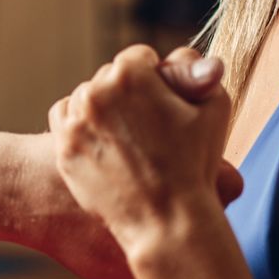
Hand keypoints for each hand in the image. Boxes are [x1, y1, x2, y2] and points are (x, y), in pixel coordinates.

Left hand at [49, 46, 239, 252]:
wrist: (167, 221)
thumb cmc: (195, 165)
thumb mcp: (214, 109)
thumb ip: (201, 73)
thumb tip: (202, 58)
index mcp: (130, 74)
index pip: (139, 57)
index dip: (156, 80)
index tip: (164, 103)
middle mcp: (96, 91)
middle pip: (110, 77)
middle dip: (128, 94)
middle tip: (149, 126)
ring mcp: (75, 121)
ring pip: (87, 97)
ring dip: (103, 108)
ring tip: (129, 136)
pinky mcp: (64, 148)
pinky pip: (65, 118)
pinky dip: (80, 124)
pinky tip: (104, 142)